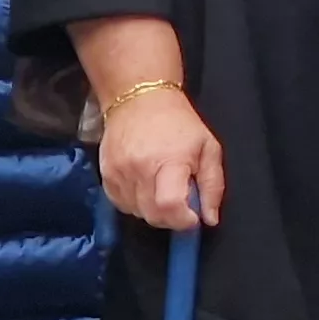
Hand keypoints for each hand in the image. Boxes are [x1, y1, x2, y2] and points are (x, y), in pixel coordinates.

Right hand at [100, 85, 224, 228]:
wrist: (140, 98)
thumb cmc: (179, 123)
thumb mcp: (209, 148)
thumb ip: (213, 186)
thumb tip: (210, 219)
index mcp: (169, 161)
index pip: (169, 206)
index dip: (183, 220)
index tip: (193, 217)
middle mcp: (139, 169)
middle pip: (152, 215)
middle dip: (171, 219)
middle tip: (181, 204)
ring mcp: (118, 172)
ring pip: (136, 212)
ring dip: (153, 210)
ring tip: (163, 189)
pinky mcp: (105, 174)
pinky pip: (120, 204)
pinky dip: (135, 204)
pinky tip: (146, 187)